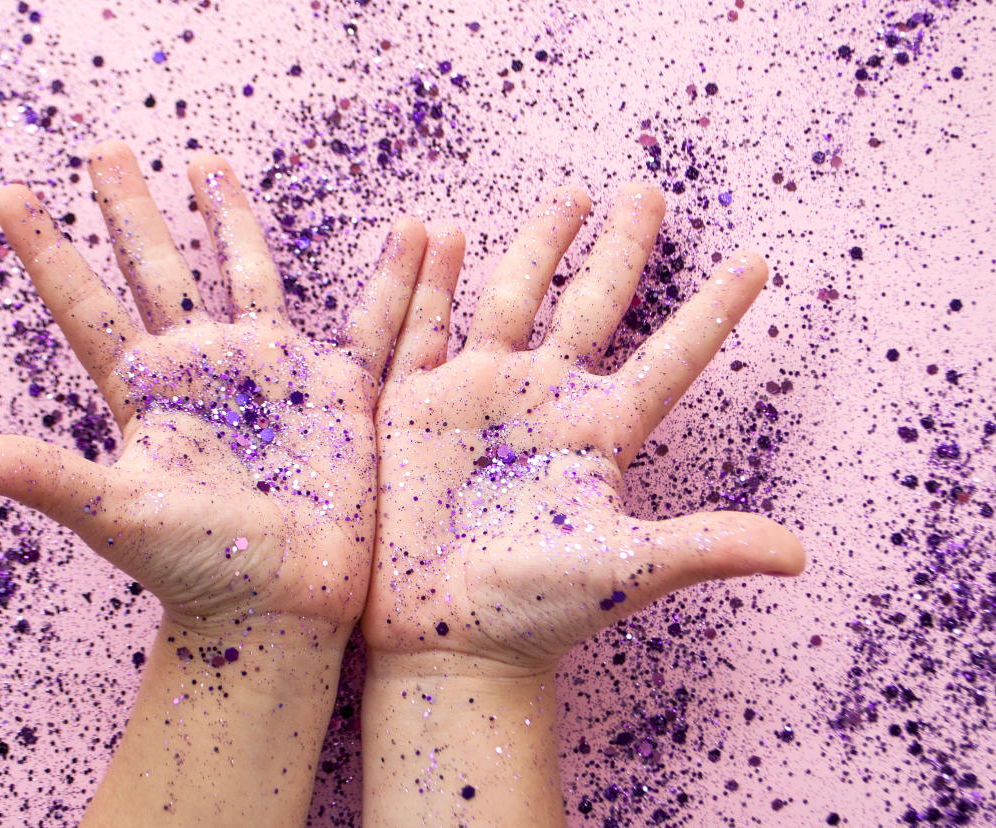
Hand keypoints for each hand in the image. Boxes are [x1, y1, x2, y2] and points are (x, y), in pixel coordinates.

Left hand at [0, 141, 424, 633]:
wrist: (279, 605)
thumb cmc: (197, 567)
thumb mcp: (119, 518)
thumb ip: (47, 477)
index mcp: (148, 390)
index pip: (86, 304)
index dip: (47, 251)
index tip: (10, 193)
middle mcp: (204, 369)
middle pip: (159, 268)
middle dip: (132, 209)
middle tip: (104, 148)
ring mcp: (271, 374)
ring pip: (248, 273)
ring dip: (230, 215)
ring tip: (206, 159)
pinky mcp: (334, 392)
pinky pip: (368, 324)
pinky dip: (395, 281)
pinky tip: (415, 233)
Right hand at [360, 183, 803, 826]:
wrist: (446, 638)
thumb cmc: (537, 609)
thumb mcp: (624, 570)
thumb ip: (703, 545)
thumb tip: (804, 557)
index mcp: (600, 431)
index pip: (669, 358)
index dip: (711, 312)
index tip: (756, 262)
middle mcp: (544, 401)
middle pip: (591, 305)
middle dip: (620, 248)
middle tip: (649, 191)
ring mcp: (479, 395)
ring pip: (511, 297)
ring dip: (538, 244)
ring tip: (570, 194)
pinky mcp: (417, 404)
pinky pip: (423, 327)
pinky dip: (427, 280)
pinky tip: (437, 230)